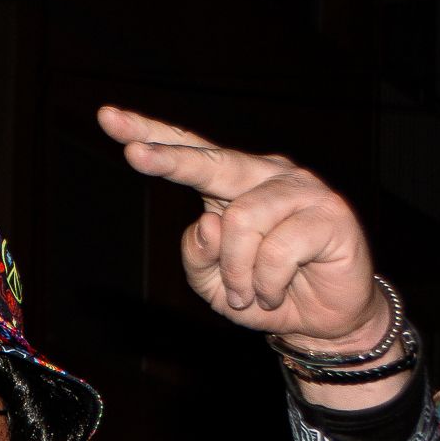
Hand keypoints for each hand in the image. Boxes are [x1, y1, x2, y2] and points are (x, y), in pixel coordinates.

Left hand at [100, 106, 387, 348]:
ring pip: (242, 221)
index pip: (190, 152)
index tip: (108, 119)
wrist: (324, 321)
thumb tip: (208, 221)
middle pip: (212, 161)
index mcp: (233, 184)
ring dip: (237, 271)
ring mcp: (301, 190)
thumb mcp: (213, 284)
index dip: (151, 134)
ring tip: (248, 295)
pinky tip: (275, 292)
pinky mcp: (330, 214)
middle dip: (170, 159)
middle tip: (135, 155)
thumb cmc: (263, 294)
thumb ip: (198, 255)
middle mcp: (266, 175)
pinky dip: (266, 284)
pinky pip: (277, 250)